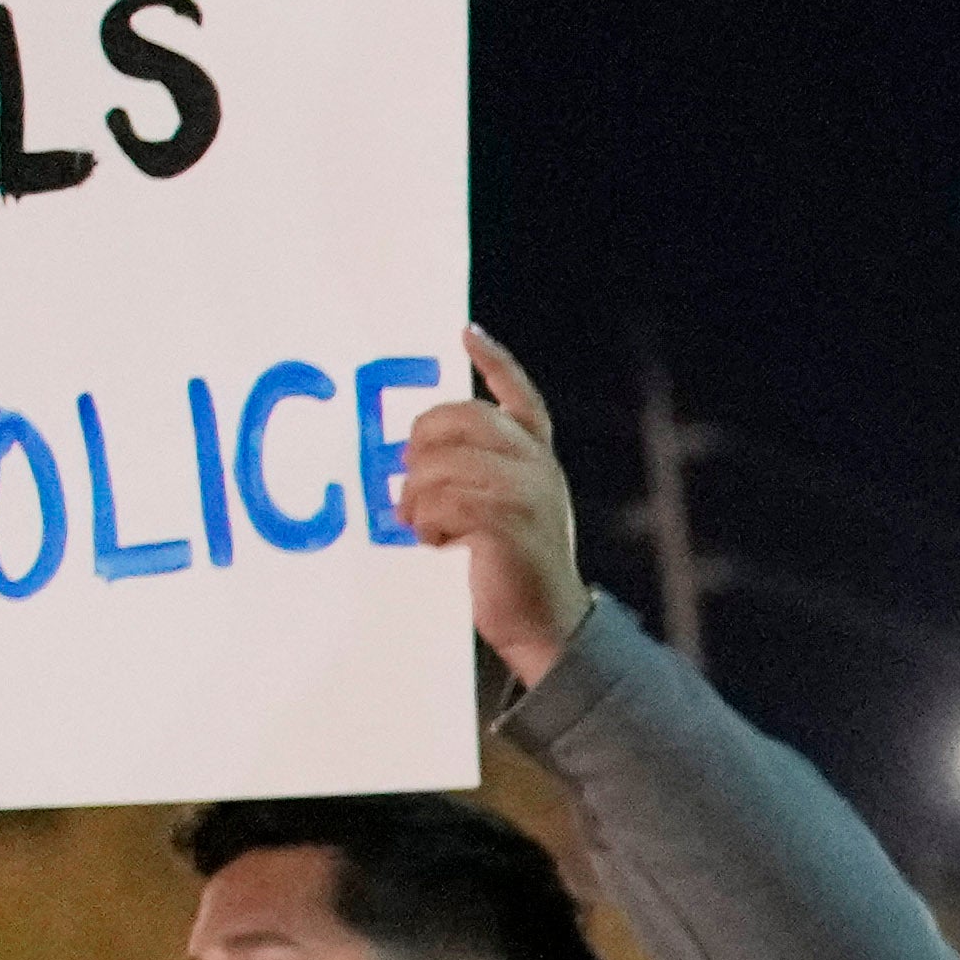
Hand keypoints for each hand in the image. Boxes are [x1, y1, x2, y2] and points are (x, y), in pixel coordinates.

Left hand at [398, 320, 590, 681]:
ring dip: (416, 495)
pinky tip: (436, 541)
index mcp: (539, 460)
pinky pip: (442, 501)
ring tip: (420, 523)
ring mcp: (525, 492)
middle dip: (422, 444)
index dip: (495, 363)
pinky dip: (427, 522)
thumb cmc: (516, 570)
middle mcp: (537, 467)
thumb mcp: (510, 511)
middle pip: (462, 419)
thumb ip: (481, 475)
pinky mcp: (505, 522)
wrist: (549, 626)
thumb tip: (415, 456)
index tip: (466, 334)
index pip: (521, 398)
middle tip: (410, 480)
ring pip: (442, 464)